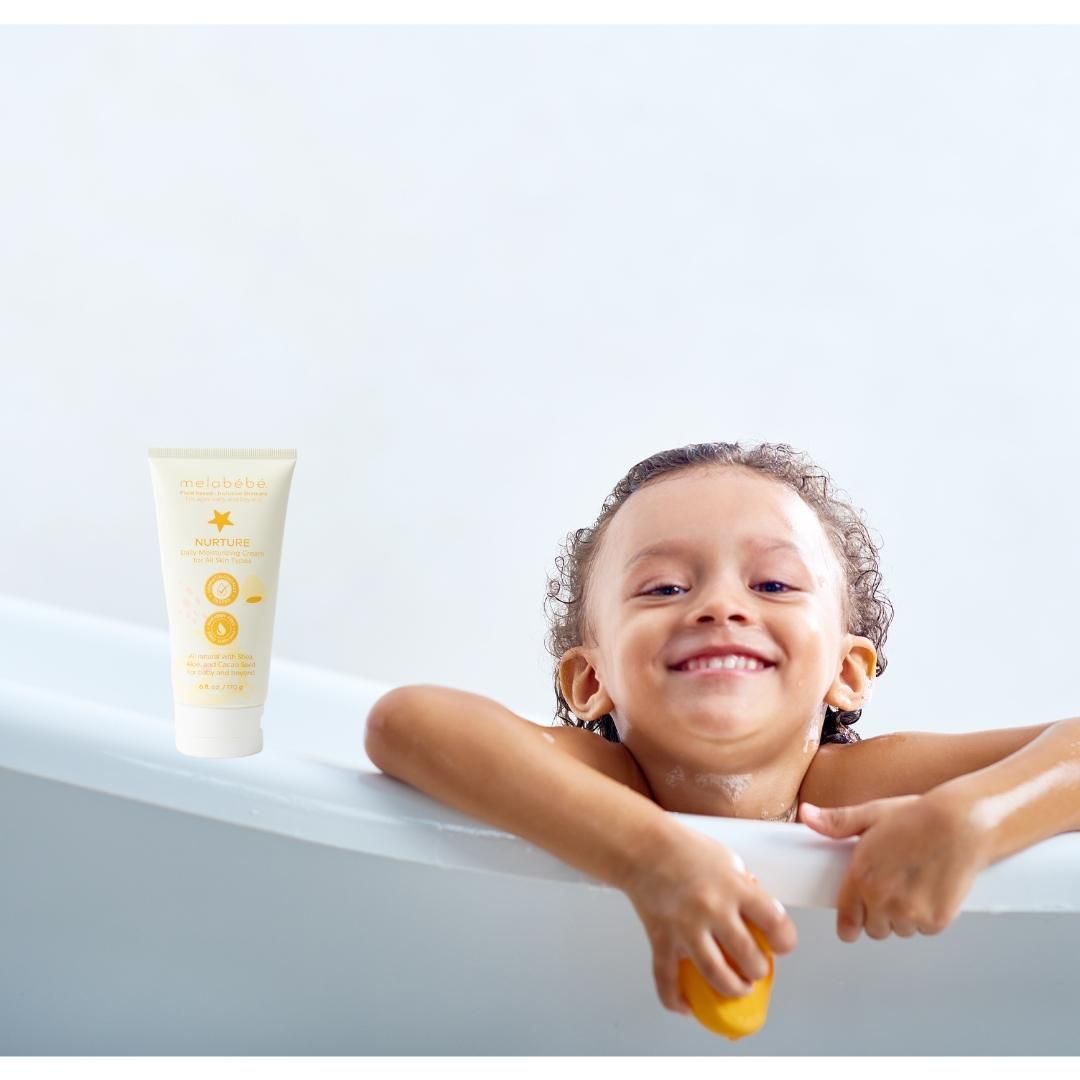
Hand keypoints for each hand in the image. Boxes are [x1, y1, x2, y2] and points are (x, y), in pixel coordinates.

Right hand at [621, 822, 797, 1016]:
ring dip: (732, 988)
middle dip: (758, 970)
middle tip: (755, 969)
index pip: (775, 922)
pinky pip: (667, 979)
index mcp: (735, 887)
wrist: (642, 846)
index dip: (785, 941)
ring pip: (715, 975)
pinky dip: (676, 999)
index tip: (781, 946)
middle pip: (748, 957)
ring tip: (737, 987)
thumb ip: (745, 886)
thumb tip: (759, 911)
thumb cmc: (684, 848)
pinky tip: (687, 1007)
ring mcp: (686, 927)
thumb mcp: (727, 859)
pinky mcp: (662, 938)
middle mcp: (713, 909)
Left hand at [798, 792, 988, 941]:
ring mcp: (911, 914)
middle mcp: (883, 900)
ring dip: (903, 917)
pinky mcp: (936, 921)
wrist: (962, 825)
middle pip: (874, 929)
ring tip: (913, 887)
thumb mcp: (871, 814)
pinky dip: (927, 918)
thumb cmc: (917, 816)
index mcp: (862, 877)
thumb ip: (837, 822)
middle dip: (879, 915)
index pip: (847, 919)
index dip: (848, 923)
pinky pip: (925, 930)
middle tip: (891, 890)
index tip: (850, 924)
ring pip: (900, 930)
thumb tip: (807, 815)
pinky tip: (931, 892)